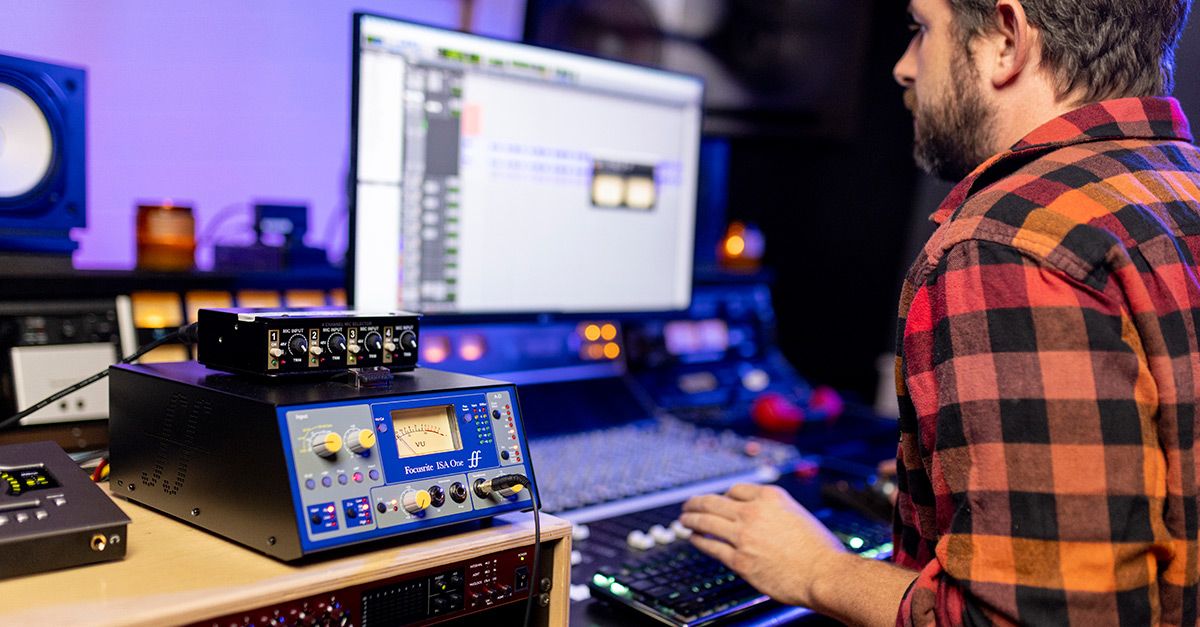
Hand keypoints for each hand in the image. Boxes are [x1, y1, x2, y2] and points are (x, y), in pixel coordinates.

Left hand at [680, 483, 846, 607]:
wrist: (824, 573)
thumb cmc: (819, 549)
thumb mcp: (798, 514)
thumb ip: (775, 511)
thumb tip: (762, 515)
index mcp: (770, 497)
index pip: (735, 490)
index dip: (723, 496)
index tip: (718, 500)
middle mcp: (753, 512)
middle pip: (713, 502)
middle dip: (696, 502)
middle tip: (688, 505)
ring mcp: (744, 536)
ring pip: (706, 522)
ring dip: (690, 519)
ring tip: (684, 519)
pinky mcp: (739, 560)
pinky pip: (711, 546)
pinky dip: (698, 540)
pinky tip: (694, 538)